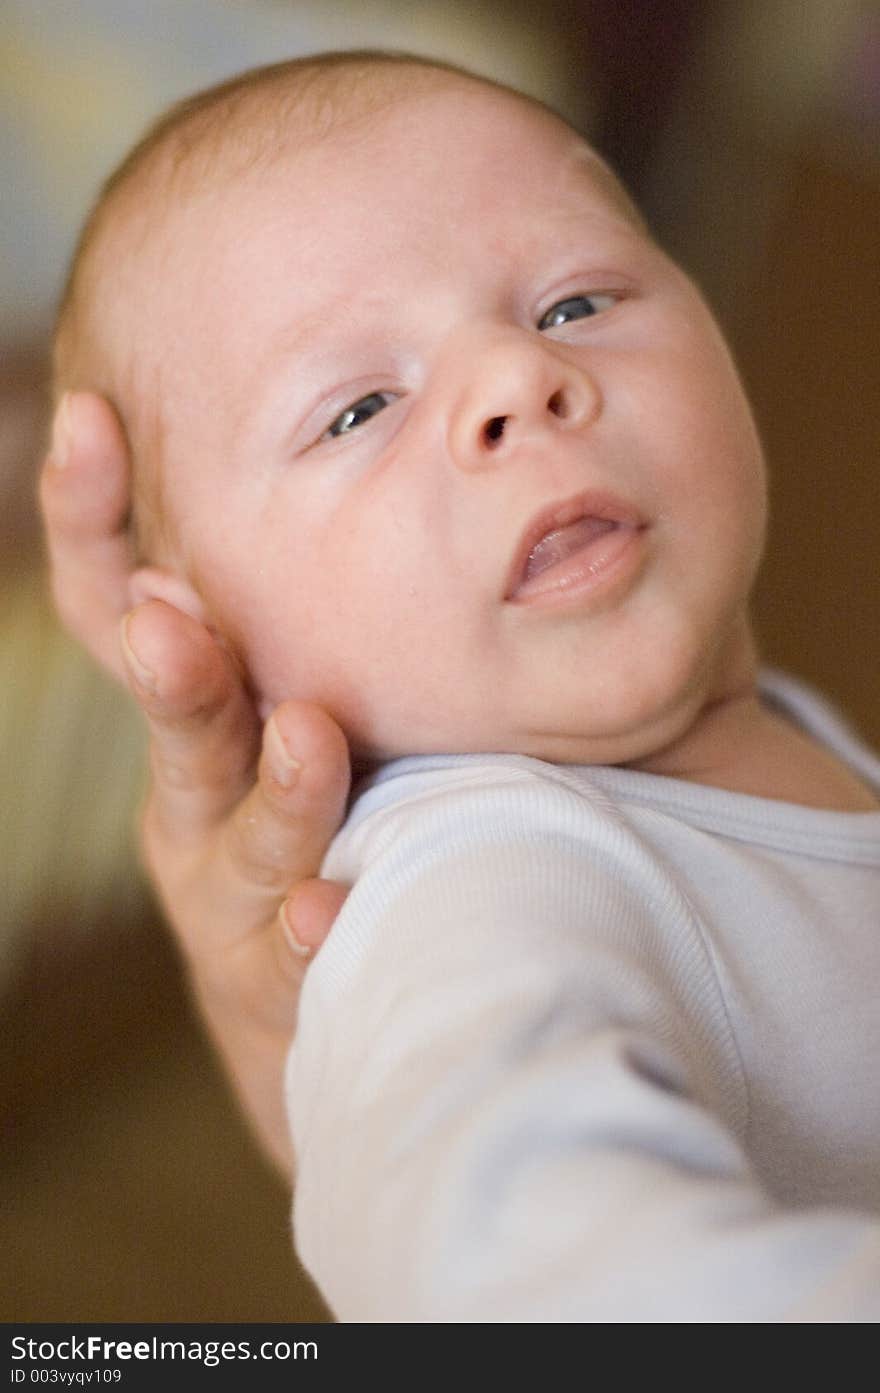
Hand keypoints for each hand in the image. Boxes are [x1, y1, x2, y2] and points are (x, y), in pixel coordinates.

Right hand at [39, 392, 351, 1174]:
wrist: (306, 993)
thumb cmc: (303, 820)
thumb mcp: (263, 715)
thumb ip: (261, 631)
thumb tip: (265, 474)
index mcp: (186, 716)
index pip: (115, 609)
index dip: (89, 523)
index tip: (92, 421)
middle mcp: (191, 797)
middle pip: (177, 729)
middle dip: (174, 674)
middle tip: (167, 621)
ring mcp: (227, 895)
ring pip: (244, 840)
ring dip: (276, 789)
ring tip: (306, 739)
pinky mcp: (276, 979)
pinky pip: (296, 954)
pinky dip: (308, 929)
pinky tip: (324, 911)